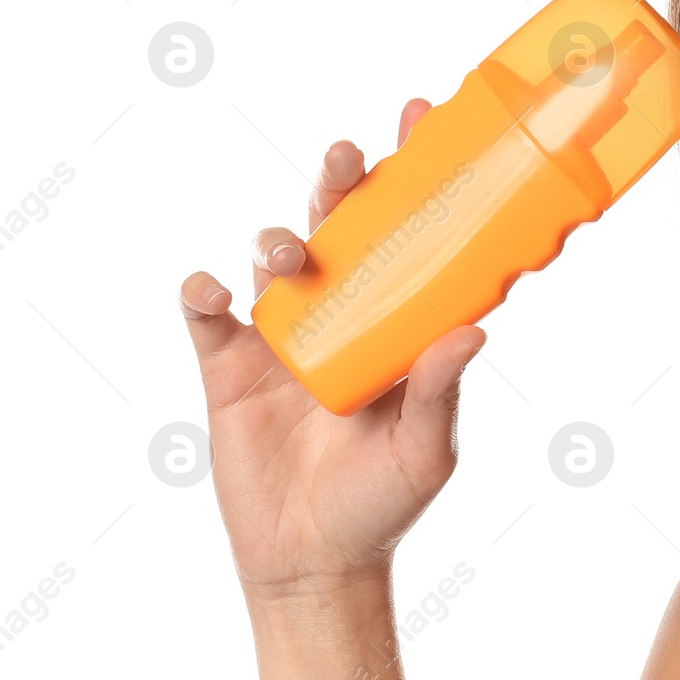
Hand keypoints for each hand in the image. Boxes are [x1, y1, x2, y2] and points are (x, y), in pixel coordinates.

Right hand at [179, 98, 486, 603]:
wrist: (314, 561)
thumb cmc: (384, 502)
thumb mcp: (427, 448)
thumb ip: (440, 388)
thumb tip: (476, 330)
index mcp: (401, 321)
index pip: (415, 234)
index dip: (416, 175)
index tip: (425, 118)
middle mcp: (346, 313)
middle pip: (343, 227)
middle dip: (344, 182)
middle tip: (350, 153)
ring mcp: (286, 335)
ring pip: (277, 259)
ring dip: (281, 239)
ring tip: (291, 255)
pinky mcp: (231, 367)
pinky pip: (207, 317)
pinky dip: (203, 294)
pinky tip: (212, 293)